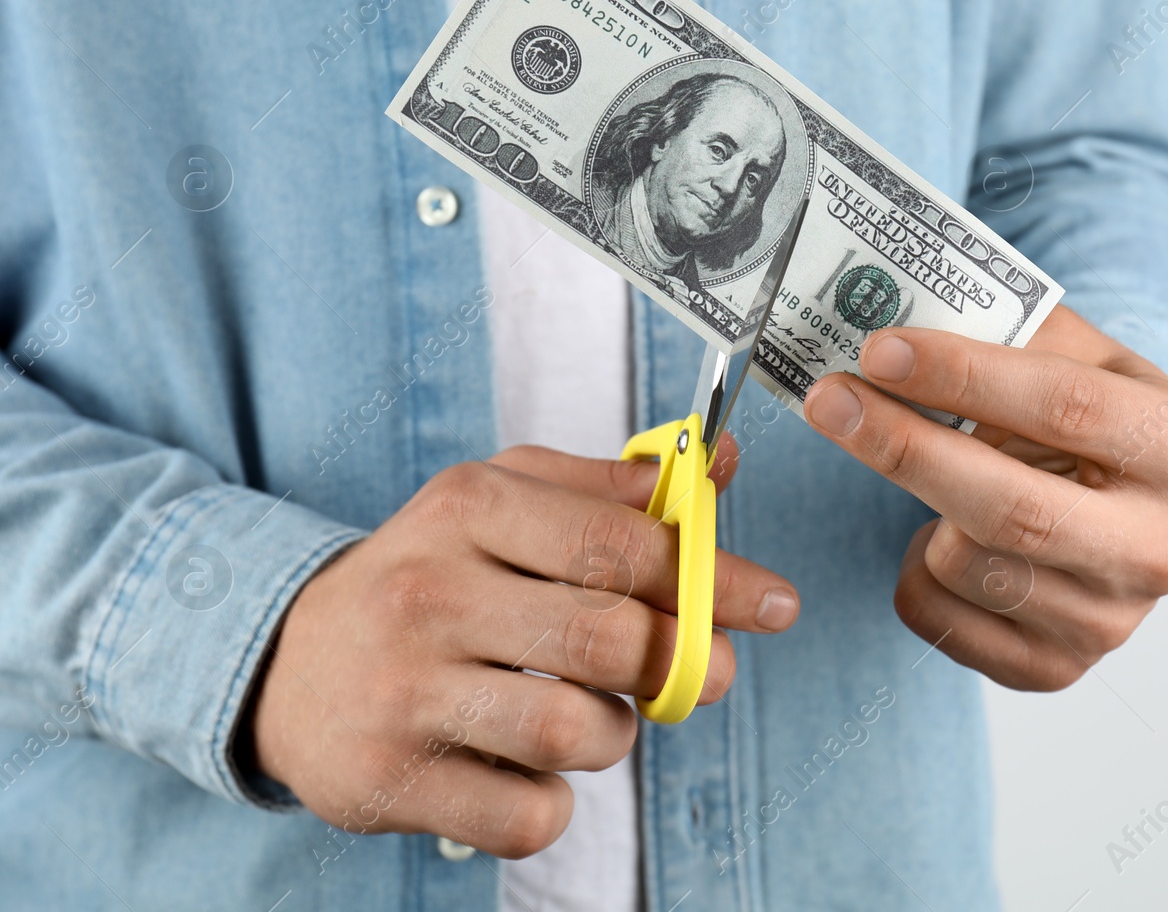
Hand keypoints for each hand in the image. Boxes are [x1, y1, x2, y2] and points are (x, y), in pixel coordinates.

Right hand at [244, 437, 798, 857]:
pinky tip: (529, 768)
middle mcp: (430, 592)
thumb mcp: (504, 500)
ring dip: (617, 735)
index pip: (622, 543)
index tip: (775, 604)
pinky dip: (554, 802)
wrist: (286, 660)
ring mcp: (403, 691)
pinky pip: (527, 814)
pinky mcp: (386, 780)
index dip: (716, 578)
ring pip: (578, 733)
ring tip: (597, 717)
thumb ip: (613, 485)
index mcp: (468, 506)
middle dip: (682, 664)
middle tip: (706, 673)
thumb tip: (720, 460)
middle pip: (611, 640)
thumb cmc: (433, 574)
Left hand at [803, 305, 1167, 690]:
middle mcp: (1164, 547)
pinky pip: (940, 618)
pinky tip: (945, 535)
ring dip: (918, 507)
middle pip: (1013, 508)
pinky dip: (916, 569)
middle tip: (830, 399)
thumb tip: (887, 329)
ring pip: (966, 564)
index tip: (879, 350)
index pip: (1064, 406)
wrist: (1113, 498)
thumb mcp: (1075, 353)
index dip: (961, 375)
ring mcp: (1113, 620)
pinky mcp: (1056, 669)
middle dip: (906, 448)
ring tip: (932, 473)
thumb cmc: (1084, 410)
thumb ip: (1004, 334)